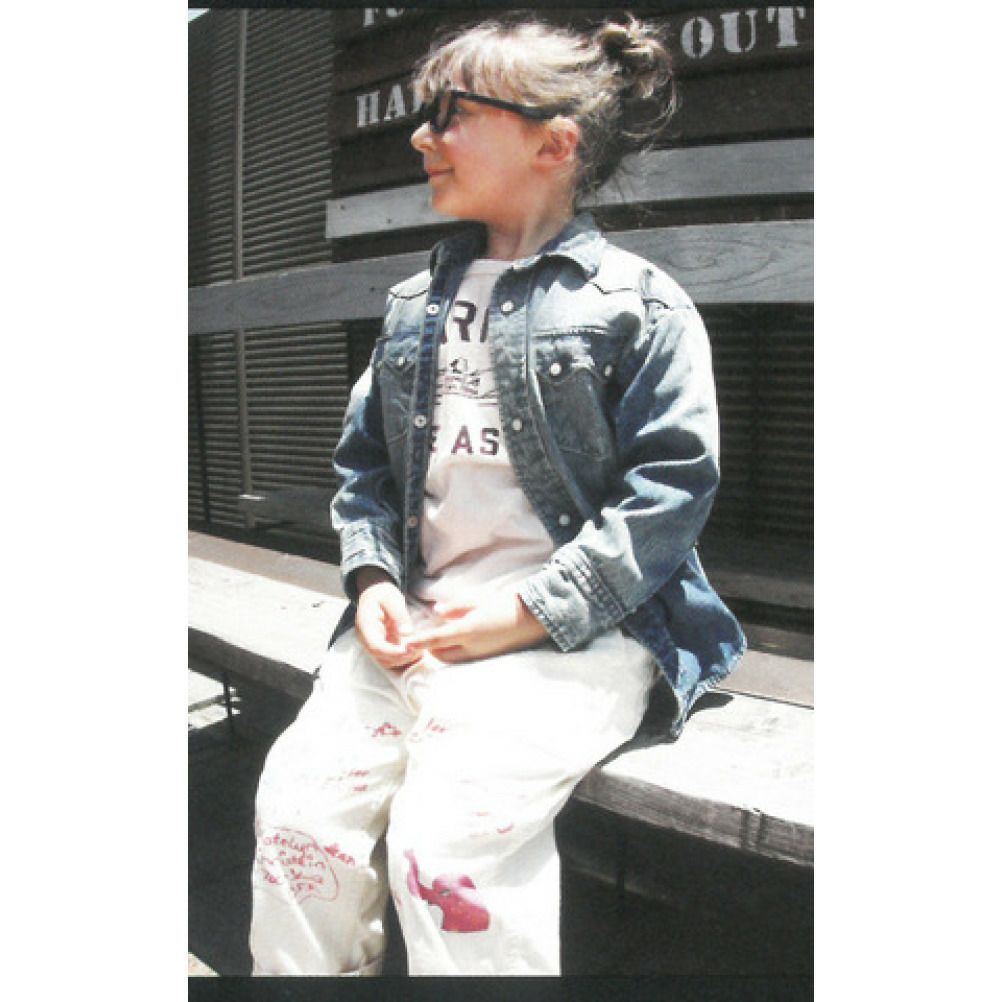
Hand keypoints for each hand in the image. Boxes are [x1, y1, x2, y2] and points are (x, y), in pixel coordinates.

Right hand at [354, 567, 418, 670]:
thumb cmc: (382, 595)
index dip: (391, 652)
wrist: (375, 595)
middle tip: (418, 651)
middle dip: (399, 657)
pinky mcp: (382, 646)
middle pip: (380, 656)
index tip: (408, 650)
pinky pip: (391, 657)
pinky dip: (403, 657)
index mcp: (365, 625)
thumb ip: (399, 614)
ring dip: (402, 659)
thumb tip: (406, 632)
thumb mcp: (391, 598)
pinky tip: (416, 651)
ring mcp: (373, 643)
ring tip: (419, 651)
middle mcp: (366, 638)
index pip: (375, 645)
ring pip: (386, 660)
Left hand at [403, 591, 548, 663]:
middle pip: (441, 654)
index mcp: (468, 631)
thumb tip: (436, 612)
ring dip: (443, 651)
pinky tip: (460, 640)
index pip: (436, 639)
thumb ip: (456, 607)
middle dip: (430, 648)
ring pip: (453, 659)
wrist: (536, 618)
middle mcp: (472, 648)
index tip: (404, 643)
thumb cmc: (508, 604)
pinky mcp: (489, 658)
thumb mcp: (479, 600)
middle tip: (425, 635)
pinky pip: (465, 659)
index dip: (418, 642)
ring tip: (442, 637)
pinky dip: (456, 652)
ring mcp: (481, 656)